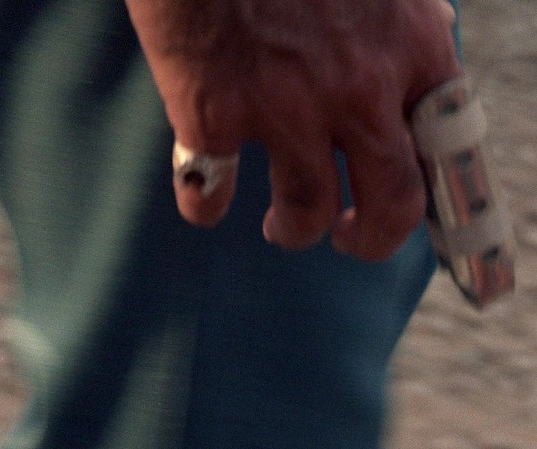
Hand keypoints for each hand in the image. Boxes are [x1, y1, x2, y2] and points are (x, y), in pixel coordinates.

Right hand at [125, 0, 461, 259]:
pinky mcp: (214, 116)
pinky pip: (209, 194)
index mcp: (409, 47)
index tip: (426, 227)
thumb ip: (401, 29)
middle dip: (372, 238)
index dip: (447, 205)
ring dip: (293, 230)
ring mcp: (284, 107)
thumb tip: (416, 59)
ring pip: (304, 211)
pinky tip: (203, 203)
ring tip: (282, 227)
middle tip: (351, 239)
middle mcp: (356, 87)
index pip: (451, 150)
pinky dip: (204, 207)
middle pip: (391, 201)